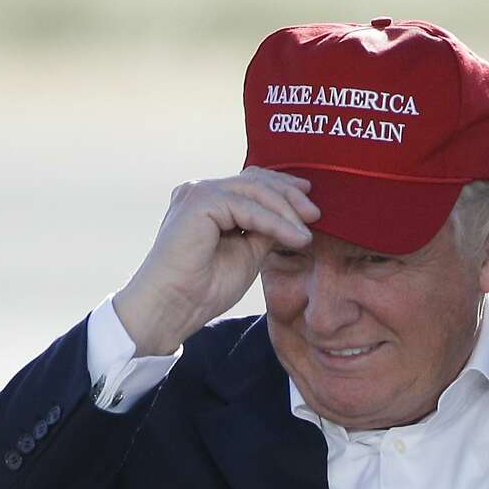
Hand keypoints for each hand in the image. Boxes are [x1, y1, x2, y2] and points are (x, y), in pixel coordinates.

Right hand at [113, 167, 318, 354]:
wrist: (173, 308)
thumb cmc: (203, 289)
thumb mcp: (247, 254)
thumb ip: (265, 231)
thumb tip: (294, 219)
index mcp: (208, 202)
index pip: (251, 184)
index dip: (283, 189)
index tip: (309, 204)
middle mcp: (200, 192)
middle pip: (254, 180)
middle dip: (289, 195)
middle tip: (315, 214)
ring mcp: (197, 194)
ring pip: (254, 191)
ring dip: (286, 211)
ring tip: (306, 235)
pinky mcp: (199, 202)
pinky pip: (246, 206)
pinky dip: (274, 222)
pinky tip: (294, 238)